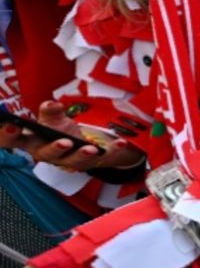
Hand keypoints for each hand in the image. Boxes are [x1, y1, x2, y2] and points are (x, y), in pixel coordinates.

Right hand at [0, 101, 143, 171]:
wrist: (83, 143)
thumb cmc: (59, 130)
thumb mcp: (54, 118)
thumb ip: (51, 111)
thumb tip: (51, 104)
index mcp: (32, 141)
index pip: (12, 141)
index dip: (7, 134)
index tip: (11, 124)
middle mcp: (46, 153)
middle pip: (45, 154)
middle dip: (54, 148)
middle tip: (63, 142)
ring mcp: (67, 161)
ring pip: (72, 160)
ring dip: (81, 154)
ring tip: (90, 148)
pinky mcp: (87, 163)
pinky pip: (100, 157)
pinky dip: (111, 149)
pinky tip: (121, 142)